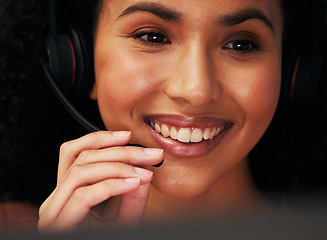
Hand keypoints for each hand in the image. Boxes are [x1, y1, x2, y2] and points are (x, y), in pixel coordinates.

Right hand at [38, 131, 162, 230]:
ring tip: (144, 171)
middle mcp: (55, 200)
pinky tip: (134, 183)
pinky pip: (84, 196)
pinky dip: (112, 185)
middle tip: (150, 154)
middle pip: (82, 159)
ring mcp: (53, 213)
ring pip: (81, 172)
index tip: (128, 136)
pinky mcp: (58, 225)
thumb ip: (132, 196)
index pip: (72, 152)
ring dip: (118, 166)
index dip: (100, 139)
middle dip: (121, 152)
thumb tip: (145, 171)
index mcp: (66, 192)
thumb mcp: (124, 219)